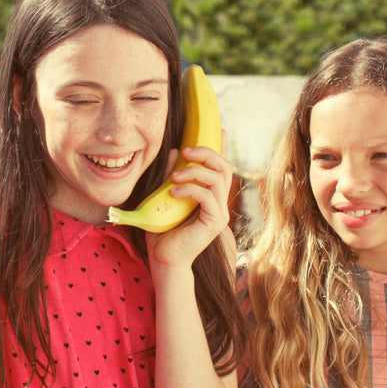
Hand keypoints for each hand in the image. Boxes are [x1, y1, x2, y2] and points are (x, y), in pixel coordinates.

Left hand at [146, 132, 233, 271]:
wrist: (163, 258)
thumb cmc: (162, 229)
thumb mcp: (163, 195)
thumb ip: (172, 175)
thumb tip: (175, 152)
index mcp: (210, 194)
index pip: (220, 166)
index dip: (221, 147)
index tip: (219, 129)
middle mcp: (219, 201)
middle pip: (224, 166)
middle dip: (206, 153)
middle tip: (185, 151)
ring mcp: (219, 212)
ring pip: (218, 178)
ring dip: (196, 171)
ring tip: (175, 177)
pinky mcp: (214, 222)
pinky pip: (208, 196)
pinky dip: (191, 189)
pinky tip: (173, 192)